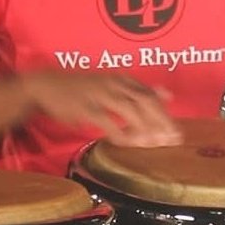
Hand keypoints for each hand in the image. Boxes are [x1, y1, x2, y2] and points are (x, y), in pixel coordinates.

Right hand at [24, 70, 182, 146]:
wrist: (47, 87)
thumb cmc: (82, 89)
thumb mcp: (113, 85)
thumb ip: (140, 92)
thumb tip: (169, 95)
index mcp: (122, 79)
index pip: (150, 96)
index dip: (165, 114)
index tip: (177, 133)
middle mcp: (114, 84)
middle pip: (145, 101)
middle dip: (161, 121)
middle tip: (172, 140)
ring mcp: (100, 94)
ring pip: (129, 110)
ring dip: (144, 128)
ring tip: (155, 144)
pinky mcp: (85, 107)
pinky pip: (107, 121)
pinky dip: (119, 133)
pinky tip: (127, 144)